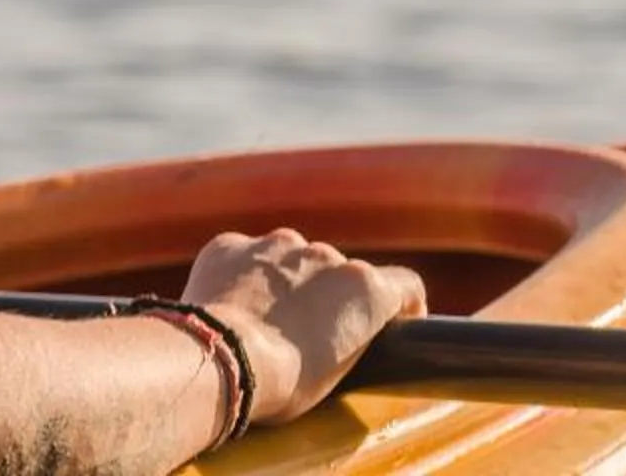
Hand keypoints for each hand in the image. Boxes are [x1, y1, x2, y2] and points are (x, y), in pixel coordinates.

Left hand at [182, 227, 427, 428]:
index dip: (404, 305)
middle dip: (329, 296)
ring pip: (288, 259)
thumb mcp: (341, 368)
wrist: (221, 359)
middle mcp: (324, 255)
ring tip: (263, 323)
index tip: (394, 323)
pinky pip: (243, 258)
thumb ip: (349, 333)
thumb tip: (340, 332)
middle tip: (309, 333)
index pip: (405, 285)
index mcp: (364, 286)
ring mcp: (275, 245)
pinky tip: (230, 308)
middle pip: (338, 272)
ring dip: (284, 282)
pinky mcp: (231, 245)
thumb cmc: (286, 380)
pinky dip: (242, 277)